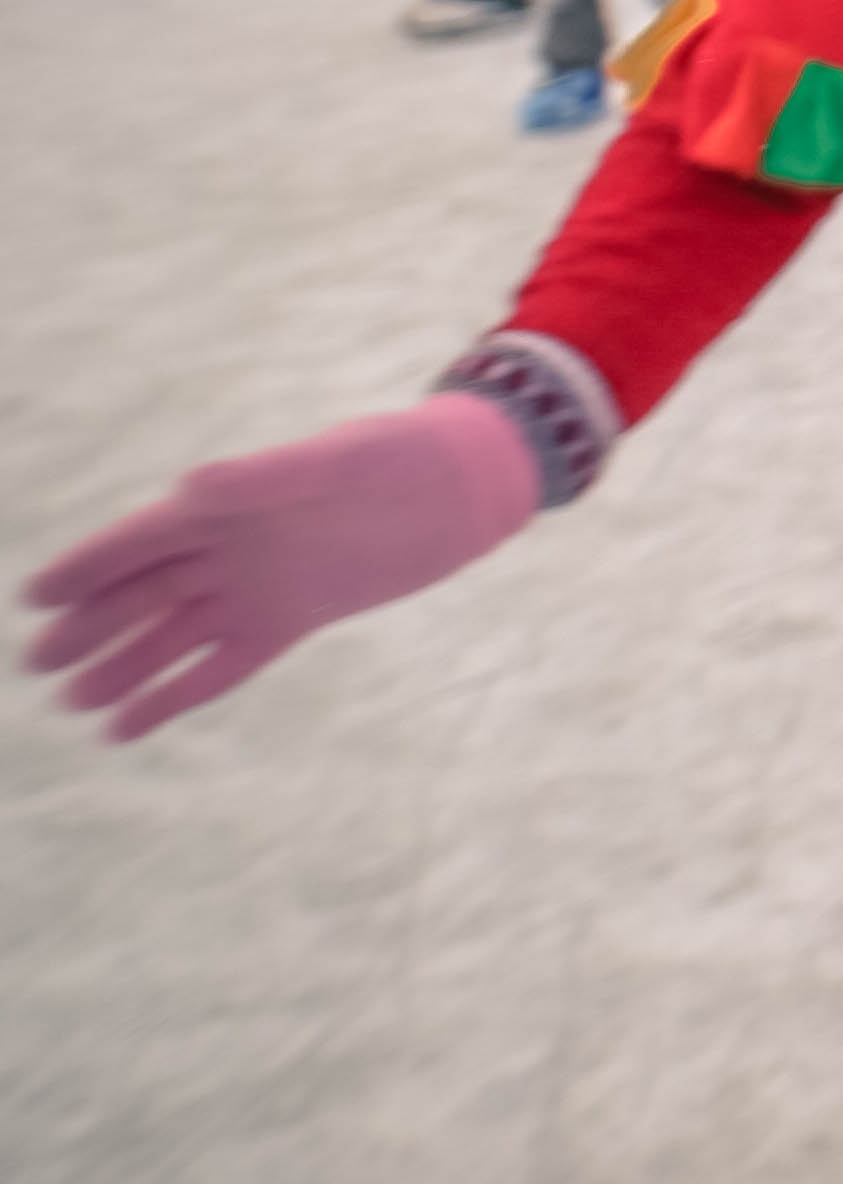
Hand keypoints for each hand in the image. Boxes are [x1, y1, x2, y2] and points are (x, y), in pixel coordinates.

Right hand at [24, 395, 541, 741]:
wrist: (459, 487)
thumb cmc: (394, 456)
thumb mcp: (335, 460)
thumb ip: (266, 477)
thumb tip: (194, 488)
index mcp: (224, 503)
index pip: (138, 540)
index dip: (88, 567)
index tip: (36, 597)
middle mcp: (228, 549)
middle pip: (141, 593)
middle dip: (89, 626)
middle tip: (36, 662)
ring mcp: (255, 588)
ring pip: (171, 636)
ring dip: (122, 668)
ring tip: (71, 702)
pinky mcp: (288, 621)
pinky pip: (220, 666)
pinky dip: (176, 695)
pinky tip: (129, 728)